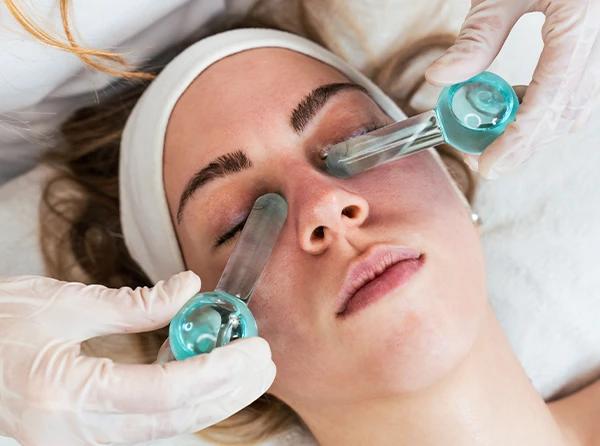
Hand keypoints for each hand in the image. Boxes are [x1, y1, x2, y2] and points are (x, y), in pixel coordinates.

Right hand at [0, 272, 274, 444]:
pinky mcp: (83, 436)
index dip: (215, 371)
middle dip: (226, 393)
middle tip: (264, 364)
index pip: (162, 392)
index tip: (253, 349)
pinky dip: (184, 403)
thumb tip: (190, 290)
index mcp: (64, 395)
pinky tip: (208, 380)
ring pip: (164, 430)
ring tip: (249, 373)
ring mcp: (77, 442)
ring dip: (211, 401)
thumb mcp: (64, 303)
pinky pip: (146, 426)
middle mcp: (72, 433)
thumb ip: (135, 305)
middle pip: (172, 422)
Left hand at [425, 0, 599, 178]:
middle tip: (484, 158)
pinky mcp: (593, 52)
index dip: (520, 139)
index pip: (552, 96)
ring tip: (493, 131)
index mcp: (580, 21)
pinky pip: (576, 94)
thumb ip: (477, 37)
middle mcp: (598, 39)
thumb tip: (440, 78)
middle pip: (565, 112)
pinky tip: (515, 106)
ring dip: (534, 129)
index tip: (490, 165)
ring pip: (574, 109)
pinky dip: (544, 109)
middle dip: (524, 142)